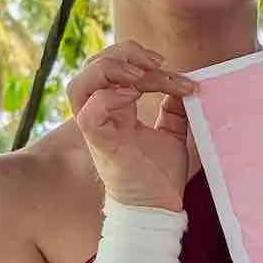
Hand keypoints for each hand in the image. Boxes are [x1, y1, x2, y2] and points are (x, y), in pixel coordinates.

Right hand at [68, 41, 197, 210]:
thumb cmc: (160, 176)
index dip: (142, 59)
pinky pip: (87, 116)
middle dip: (123, 52)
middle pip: (92, 67)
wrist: (159, 210)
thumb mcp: (172, 134)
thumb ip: (173, 109)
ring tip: (140, 74)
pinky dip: (107, 98)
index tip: (175, 71)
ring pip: (79, 85)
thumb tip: (183, 87)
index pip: (117, 68)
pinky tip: (132, 96)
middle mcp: (102, 116)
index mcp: (116, 110)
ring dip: (109, 69)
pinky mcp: (103, 147)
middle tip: (157, 62)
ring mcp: (99, 131)